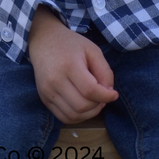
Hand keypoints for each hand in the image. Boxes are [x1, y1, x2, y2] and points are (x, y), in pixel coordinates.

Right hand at [28, 6, 117, 122]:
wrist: (44, 41)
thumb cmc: (71, 44)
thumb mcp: (92, 50)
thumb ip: (104, 71)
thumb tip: (109, 93)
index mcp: (69, 66)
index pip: (90, 90)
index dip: (105, 96)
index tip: (114, 94)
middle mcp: (55, 81)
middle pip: (82, 106)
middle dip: (98, 106)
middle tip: (103, 98)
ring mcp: (47, 92)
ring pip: (73, 116)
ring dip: (89, 113)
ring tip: (94, 102)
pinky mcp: (44, 99)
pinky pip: (63, 117)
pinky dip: (77, 117)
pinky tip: (83, 106)